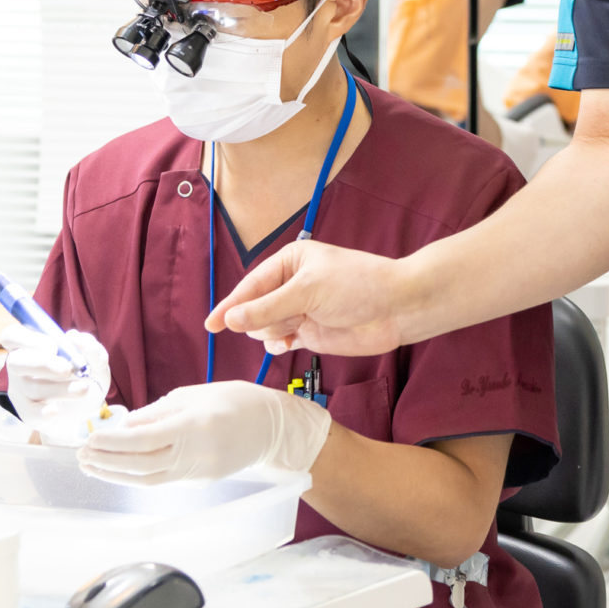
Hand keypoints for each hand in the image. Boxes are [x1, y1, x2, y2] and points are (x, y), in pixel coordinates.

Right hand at [0, 323, 114, 446]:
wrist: (85, 408)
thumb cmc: (84, 375)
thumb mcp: (95, 361)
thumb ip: (90, 346)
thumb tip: (74, 337)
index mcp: (30, 345)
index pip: (12, 335)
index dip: (27, 338)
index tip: (53, 346)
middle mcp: (19, 365)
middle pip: (15, 361)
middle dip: (43, 364)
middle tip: (67, 369)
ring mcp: (20, 389)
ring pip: (32, 387)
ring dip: (59, 388)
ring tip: (83, 388)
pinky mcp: (26, 411)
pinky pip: (29, 411)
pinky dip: (43, 411)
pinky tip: (56, 410)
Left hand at [79, 381, 331, 485]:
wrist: (272, 426)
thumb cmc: (234, 401)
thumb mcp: (192, 396)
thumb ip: (157, 412)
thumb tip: (124, 425)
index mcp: (192, 426)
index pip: (142, 439)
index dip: (112, 443)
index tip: (90, 439)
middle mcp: (194, 453)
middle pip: (141, 464)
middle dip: (107, 461)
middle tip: (82, 455)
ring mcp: (198, 471)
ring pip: (148, 479)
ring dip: (116, 474)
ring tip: (92, 466)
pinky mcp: (201, 481)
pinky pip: (163, 480)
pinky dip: (137, 476)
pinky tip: (120, 469)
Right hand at [205, 240, 413, 356]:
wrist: (396, 308)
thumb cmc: (357, 286)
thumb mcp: (308, 292)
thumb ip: (268, 308)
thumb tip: (232, 319)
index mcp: (288, 262)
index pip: (250, 285)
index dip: (230, 306)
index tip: (212, 325)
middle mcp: (290, 285)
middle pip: (254, 309)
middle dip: (264, 318)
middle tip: (291, 318)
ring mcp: (299, 310)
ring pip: (265, 328)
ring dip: (275, 332)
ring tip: (299, 327)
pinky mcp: (309, 332)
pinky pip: (279, 341)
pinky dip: (278, 345)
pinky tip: (287, 345)